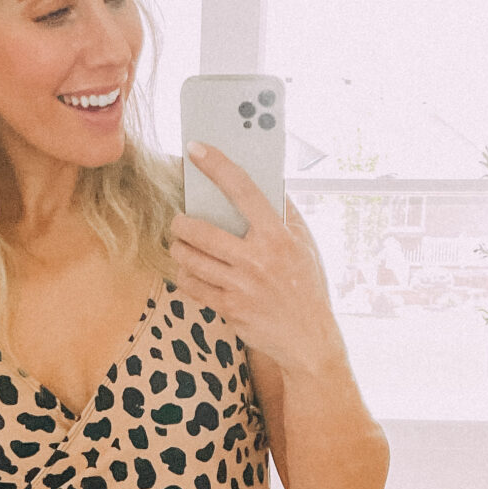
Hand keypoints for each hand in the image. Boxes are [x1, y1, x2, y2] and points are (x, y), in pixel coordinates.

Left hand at [169, 143, 347, 378]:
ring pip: (190, 260)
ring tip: (180, 244)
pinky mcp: (229, 309)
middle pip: (201, 231)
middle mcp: (257, 259)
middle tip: (178, 220)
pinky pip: (193, 287)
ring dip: (179, 249)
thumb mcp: (305, 244)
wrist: (308, 339)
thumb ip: (285, 213)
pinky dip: (185, 276)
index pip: (243, 189)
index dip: (217, 165)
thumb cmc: (307, 286)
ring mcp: (240, 286)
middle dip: (181, 223)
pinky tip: (188, 271)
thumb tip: (267, 182)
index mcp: (278, 236)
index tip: (196, 149)